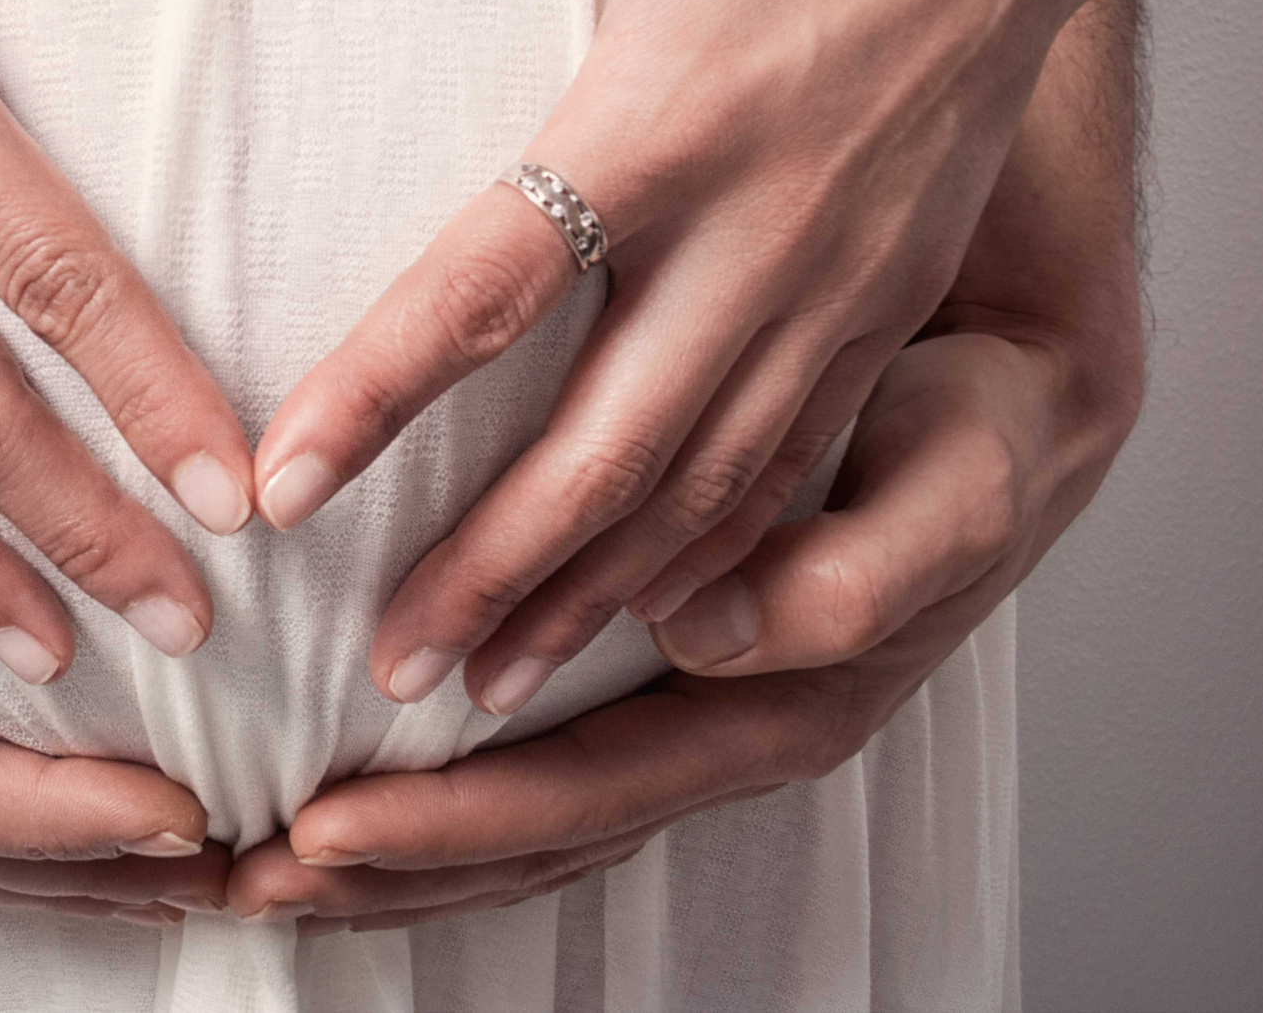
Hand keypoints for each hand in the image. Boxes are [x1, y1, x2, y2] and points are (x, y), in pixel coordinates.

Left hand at [228, 0, 1143, 926]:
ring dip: (593, 597)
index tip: (278, 485)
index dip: (378, 389)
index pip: (496, 278)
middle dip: (490, 573)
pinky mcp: (886, 301)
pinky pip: (794, 465)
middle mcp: (764, 222)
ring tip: (482, 683)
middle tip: (379, 678)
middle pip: (612, 446)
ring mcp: (840, 278)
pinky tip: (637, 618)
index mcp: (673, 102)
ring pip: (710, 488)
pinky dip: (711, 559)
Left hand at [228, 325, 1138, 929]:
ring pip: (524, 813)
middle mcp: (722, 729)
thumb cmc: (973, 438)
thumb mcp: (950, 496)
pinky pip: (538, 750)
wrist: (1020, 388)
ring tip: (262, 857)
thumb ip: (850, 580)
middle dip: (386, 867)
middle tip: (243, 874)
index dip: (448, 820)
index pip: (580, 796)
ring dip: (396, 843)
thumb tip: (705, 633)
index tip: (320, 824)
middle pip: (530, 836)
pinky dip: (442, 782)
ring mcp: (688, 706)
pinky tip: (355, 779)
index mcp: (780, 709)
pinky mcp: (659, 660)